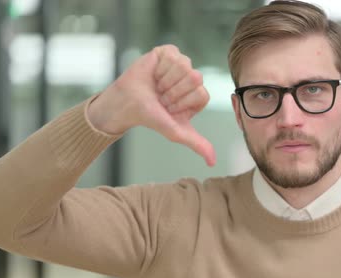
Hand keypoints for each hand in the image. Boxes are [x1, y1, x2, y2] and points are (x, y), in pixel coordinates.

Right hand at [87, 45, 215, 166]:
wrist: (127, 104)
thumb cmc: (152, 118)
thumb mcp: (176, 132)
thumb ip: (197, 144)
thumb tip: (213, 163)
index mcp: (198, 96)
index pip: (201, 93)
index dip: (182, 102)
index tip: (169, 108)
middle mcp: (193, 79)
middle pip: (195, 78)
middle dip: (174, 91)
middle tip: (162, 97)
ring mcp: (182, 64)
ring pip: (184, 66)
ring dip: (165, 80)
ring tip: (157, 86)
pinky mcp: (169, 52)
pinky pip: (173, 56)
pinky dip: (160, 68)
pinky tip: (154, 74)